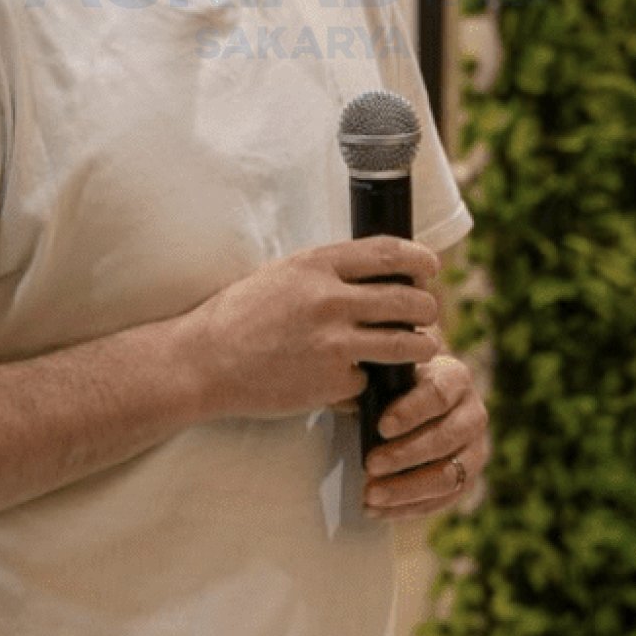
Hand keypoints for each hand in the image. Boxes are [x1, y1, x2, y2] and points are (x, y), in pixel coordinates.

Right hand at [185, 235, 440, 420]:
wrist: (205, 361)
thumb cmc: (243, 315)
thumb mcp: (285, 274)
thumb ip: (329, 272)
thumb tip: (379, 272)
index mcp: (318, 265)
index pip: (389, 253)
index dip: (420, 259)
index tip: (431, 267)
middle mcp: (330, 300)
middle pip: (408, 300)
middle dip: (428, 308)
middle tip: (428, 314)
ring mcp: (334, 343)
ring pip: (406, 344)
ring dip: (422, 347)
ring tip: (422, 347)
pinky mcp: (332, 381)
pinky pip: (371, 380)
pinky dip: (369, 382)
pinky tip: (357, 379)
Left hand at [363, 353, 487, 518]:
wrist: (423, 403)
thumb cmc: (400, 386)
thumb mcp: (393, 373)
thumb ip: (377, 382)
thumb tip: (346, 397)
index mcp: (456, 378)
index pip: (438, 394)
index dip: (410, 412)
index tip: (381, 427)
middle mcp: (474, 414)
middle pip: (445, 438)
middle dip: (404, 455)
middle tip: (369, 464)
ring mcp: (475, 450)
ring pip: (447, 476)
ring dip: (406, 489)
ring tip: (370, 494)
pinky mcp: (467, 479)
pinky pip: (442, 501)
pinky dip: (407, 508)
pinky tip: (377, 510)